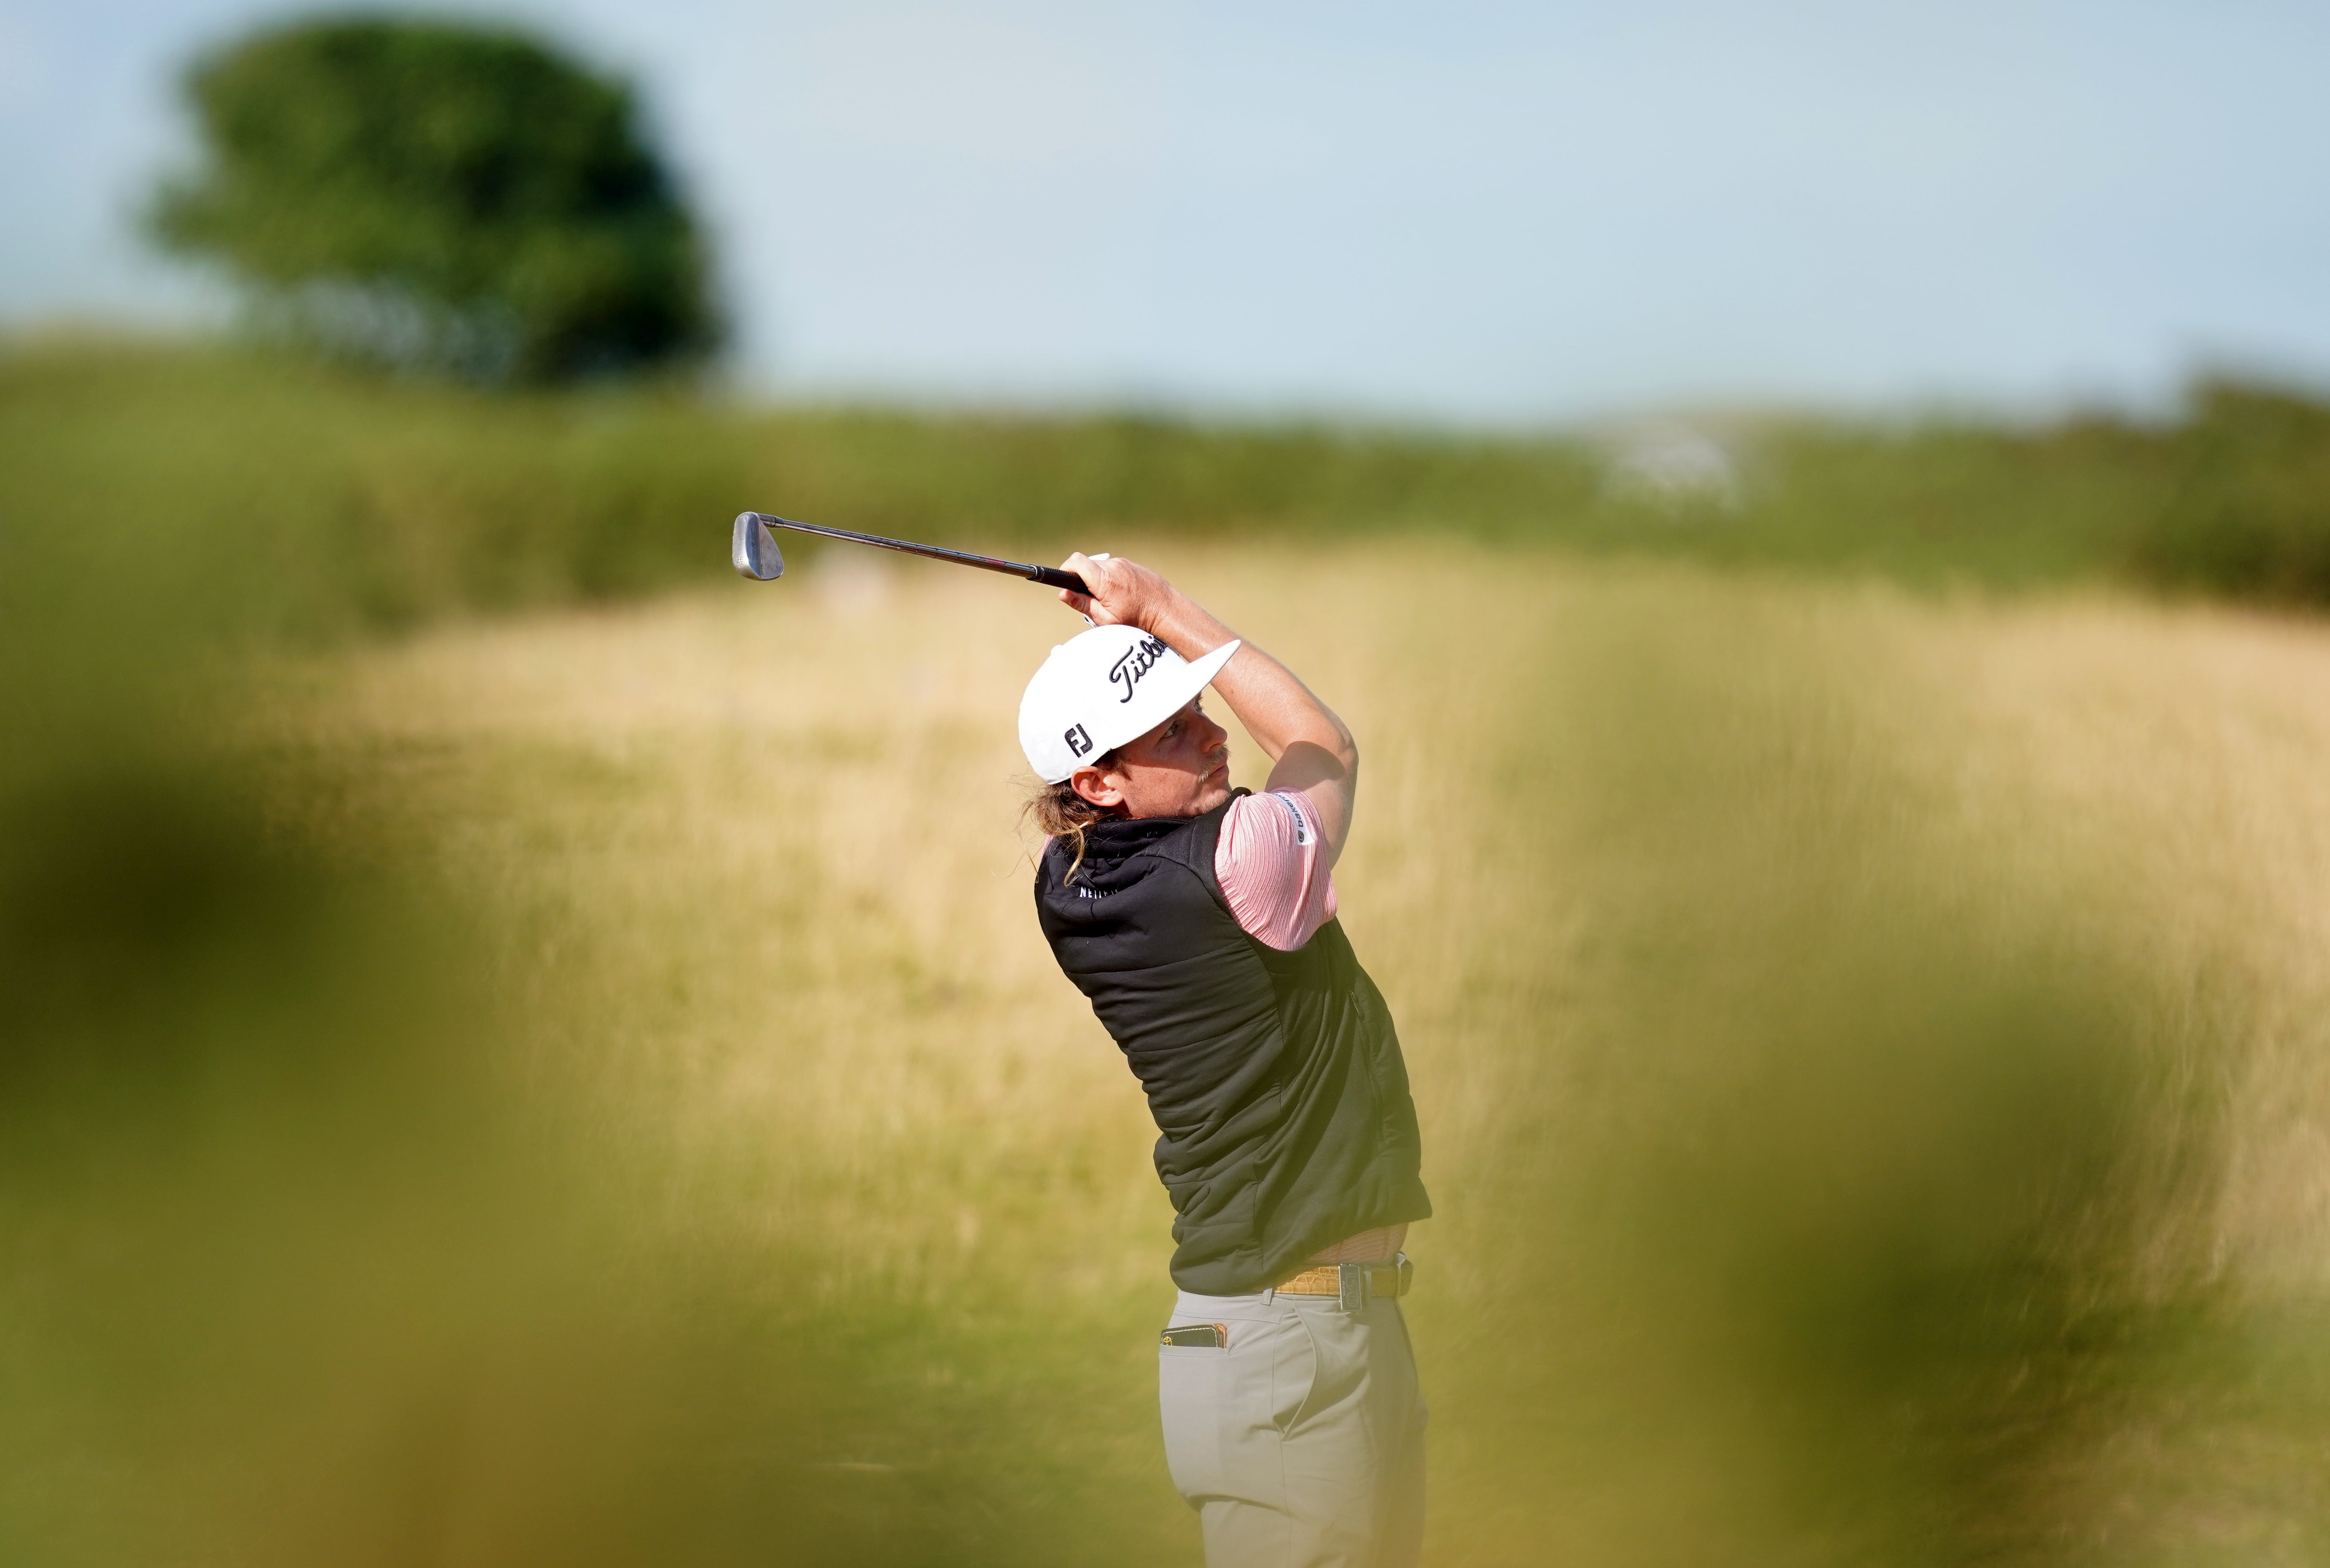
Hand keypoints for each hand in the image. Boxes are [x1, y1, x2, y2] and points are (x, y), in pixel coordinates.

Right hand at [1056, 552, 1181, 633]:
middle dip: (1081, 579)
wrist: (1166, 611)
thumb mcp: (1105, 618)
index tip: (1064, 581)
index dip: (1065, 570)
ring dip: (1097, 579)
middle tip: (1089, 597)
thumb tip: (1062, 594)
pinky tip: (1119, 593)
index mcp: (1104, 580)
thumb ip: (1081, 604)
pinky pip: (1112, 567)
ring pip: (1099, 566)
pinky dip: (1109, 578)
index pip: (1075, 562)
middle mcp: (1114, 566)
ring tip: (1107, 598)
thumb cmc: (1137, 619)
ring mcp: (1123, 563)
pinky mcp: (1130, 564)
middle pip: (1085, 564)